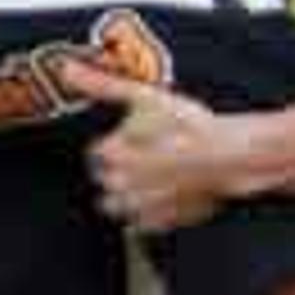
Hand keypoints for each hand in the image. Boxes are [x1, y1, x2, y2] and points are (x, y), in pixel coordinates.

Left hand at [62, 63, 255, 235]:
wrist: (228, 156)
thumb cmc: (188, 125)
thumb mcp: (143, 95)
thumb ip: (101, 85)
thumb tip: (66, 69)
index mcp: (110, 155)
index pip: (96, 154)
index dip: (115, 144)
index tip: (133, 139)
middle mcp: (119, 185)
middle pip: (106, 180)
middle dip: (120, 170)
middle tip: (148, 156)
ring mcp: (139, 207)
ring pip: (118, 206)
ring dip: (129, 194)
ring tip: (152, 179)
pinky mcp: (160, 222)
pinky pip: (142, 224)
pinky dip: (149, 212)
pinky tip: (166, 195)